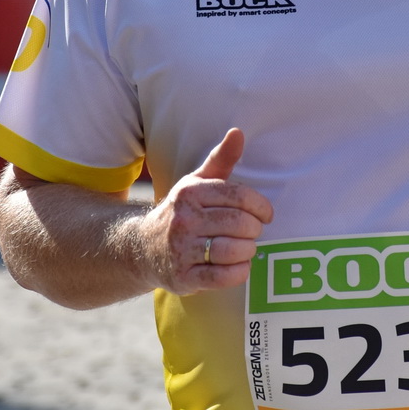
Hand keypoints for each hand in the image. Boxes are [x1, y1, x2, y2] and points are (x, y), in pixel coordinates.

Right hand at [138, 128, 272, 295]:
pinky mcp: (183, 277)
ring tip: (245, 247)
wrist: (142, 248)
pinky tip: (238, 265)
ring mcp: (181, 250)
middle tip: (252, 232)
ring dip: (248, 251)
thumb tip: (238, 132)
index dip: (261, 207)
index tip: (266, 215)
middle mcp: (184, 220)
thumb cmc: (181, 212)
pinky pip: (223, 277)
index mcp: (190, 193)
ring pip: (233, 250)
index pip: (240, 197)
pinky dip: (239, 272)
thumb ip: (220, 159)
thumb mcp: (196, 182)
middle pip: (240, 224)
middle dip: (254, 230)